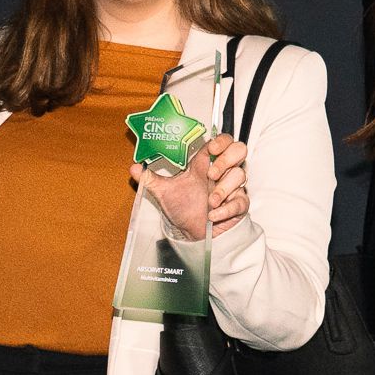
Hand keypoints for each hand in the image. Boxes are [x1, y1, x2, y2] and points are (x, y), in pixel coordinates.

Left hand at [130, 133, 249, 237]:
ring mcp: (232, 188)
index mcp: (204, 164)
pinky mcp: (238, 205)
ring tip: (210, 202)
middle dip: (227, 159)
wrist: (192, 233)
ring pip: (240, 175)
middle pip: (239, 150)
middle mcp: (221, 173)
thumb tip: (133, 168)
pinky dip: (227, 209)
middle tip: (211, 174)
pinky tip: (214, 215)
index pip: (221, 142)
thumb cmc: (183, 208)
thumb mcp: (163, 192)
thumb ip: (150, 178)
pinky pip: (241, 201)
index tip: (212, 148)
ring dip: (224, 188)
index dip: (221, 140)